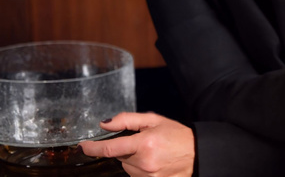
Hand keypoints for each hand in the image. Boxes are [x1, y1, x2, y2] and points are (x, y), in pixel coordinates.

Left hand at [79, 112, 194, 176]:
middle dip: (125, 149)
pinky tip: (152, 163)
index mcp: (144, 143)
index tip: (82, 146)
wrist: (197, 154)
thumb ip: (127, 120)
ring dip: (132, 160)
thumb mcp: (154, 120)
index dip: (93, 148)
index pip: (111, 148)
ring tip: (151, 152)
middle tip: (142, 142)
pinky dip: (139, 169)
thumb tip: (104, 124)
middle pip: (120, 157)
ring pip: (127, 169)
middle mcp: (144, 163)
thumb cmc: (176, 134)